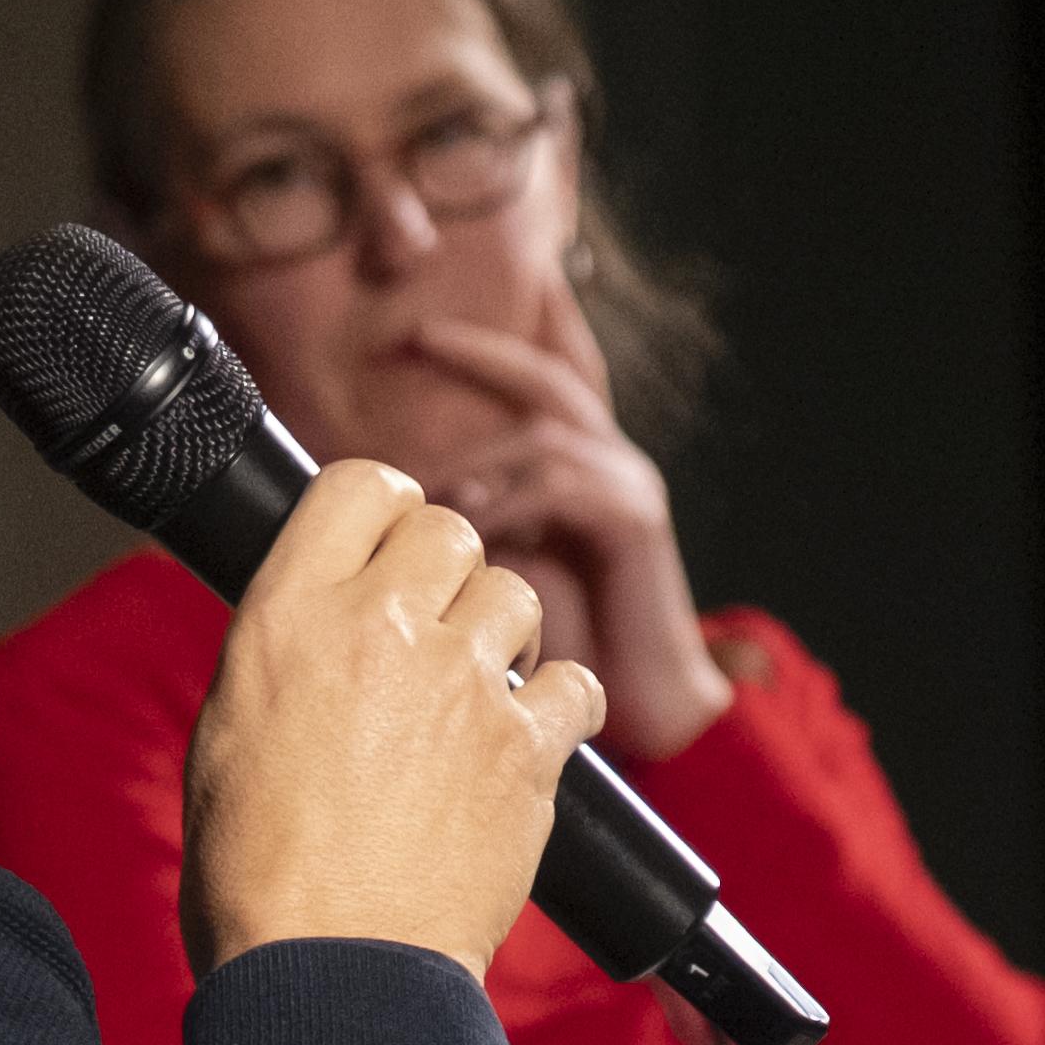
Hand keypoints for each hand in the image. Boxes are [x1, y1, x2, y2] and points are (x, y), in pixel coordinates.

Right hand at [180, 459, 603, 980]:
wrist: (330, 968)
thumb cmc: (256, 874)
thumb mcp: (227, 732)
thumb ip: (282, 654)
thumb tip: (320, 628)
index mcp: (288, 616)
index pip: (359, 486)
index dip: (381, 509)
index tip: (385, 543)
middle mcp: (379, 629)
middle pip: (447, 531)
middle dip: (441, 572)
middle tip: (425, 629)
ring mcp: (464, 684)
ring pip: (515, 595)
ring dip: (498, 634)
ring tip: (468, 693)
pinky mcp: (528, 748)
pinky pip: (576, 684)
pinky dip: (559, 707)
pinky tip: (524, 739)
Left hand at [410, 292, 730, 762]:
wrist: (649, 711)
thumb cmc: (565, 651)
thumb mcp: (504, 575)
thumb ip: (469, 533)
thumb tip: (395, 514)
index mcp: (579, 470)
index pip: (535, 384)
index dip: (483, 353)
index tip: (418, 332)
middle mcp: (609, 465)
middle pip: (546, 381)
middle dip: (482, 355)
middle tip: (417, 337)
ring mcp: (628, 488)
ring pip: (543, 438)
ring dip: (476, 460)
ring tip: (423, 494)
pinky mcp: (634, 523)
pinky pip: (561, 488)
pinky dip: (508, 502)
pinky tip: (469, 530)